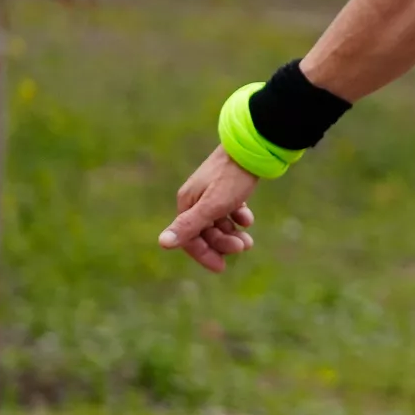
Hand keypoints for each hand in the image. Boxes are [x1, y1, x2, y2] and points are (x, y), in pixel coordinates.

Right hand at [161, 148, 258, 272]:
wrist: (252, 147)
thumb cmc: (232, 177)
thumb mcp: (212, 205)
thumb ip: (189, 225)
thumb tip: (162, 243)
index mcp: (187, 203)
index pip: (189, 237)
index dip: (204, 254)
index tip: (221, 267)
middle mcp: (196, 198)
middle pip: (205, 231)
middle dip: (223, 242)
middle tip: (244, 246)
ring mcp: (211, 191)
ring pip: (219, 221)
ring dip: (232, 233)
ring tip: (249, 241)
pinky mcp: (227, 185)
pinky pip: (229, 208)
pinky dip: (238, 216)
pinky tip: (248, 219)